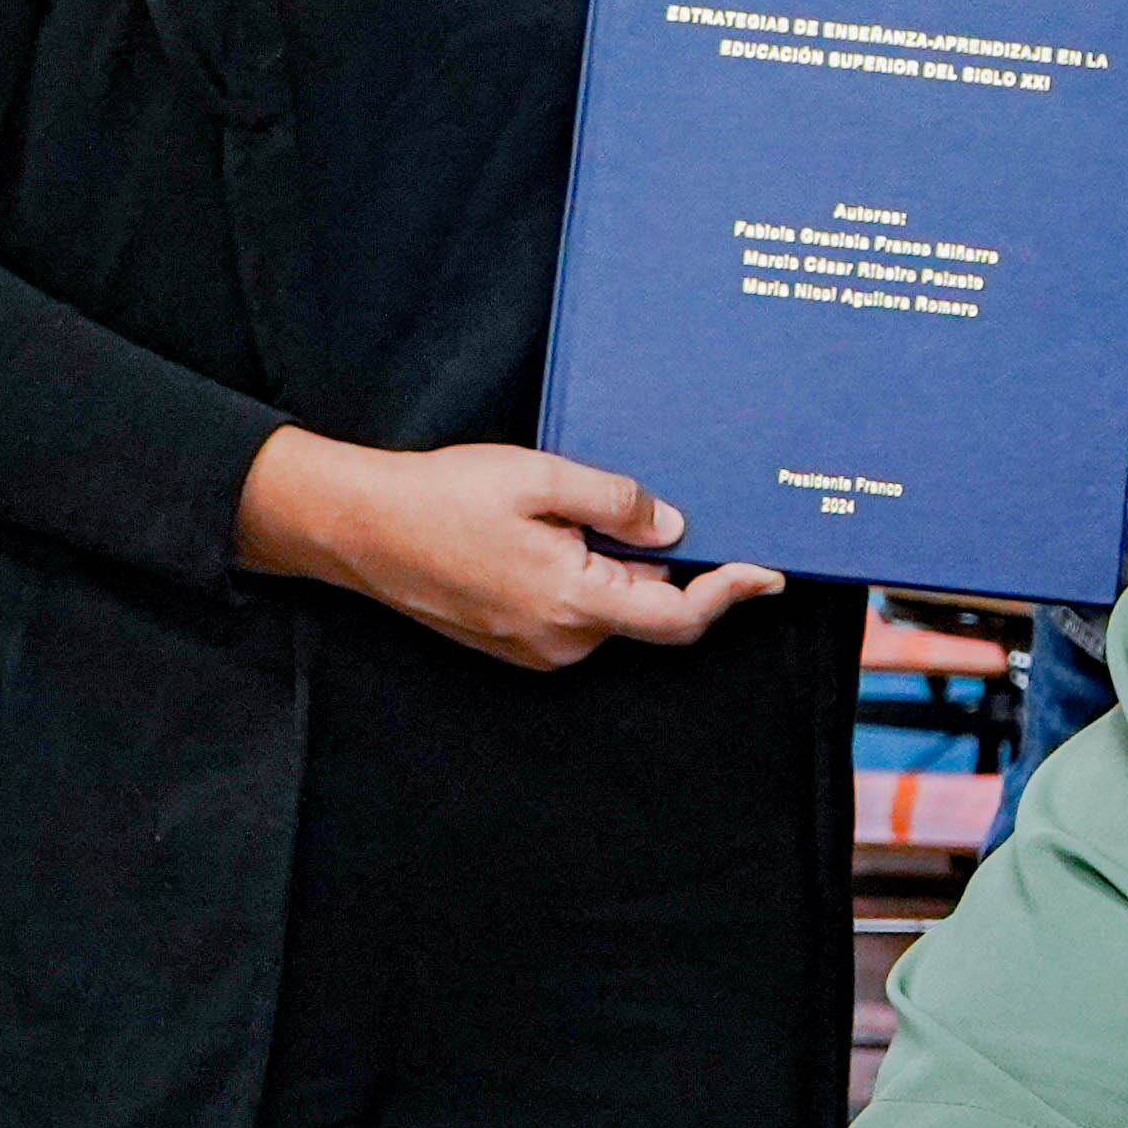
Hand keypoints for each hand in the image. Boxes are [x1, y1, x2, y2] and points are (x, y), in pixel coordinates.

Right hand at [231, 429, 783, 668]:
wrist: (358, 528)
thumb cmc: (442, 497)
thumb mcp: (539, 477)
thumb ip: (615, 502)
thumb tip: (674, 527)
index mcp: (572, 604)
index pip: (677, 617)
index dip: (730, 595)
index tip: (768, 573)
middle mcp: (560, 642)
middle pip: (648, 610)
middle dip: (664, 563)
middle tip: (648, 503)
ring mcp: (534, 649)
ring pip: (611, 609)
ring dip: (618, 566)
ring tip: (574, 508)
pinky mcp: (513, 642)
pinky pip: (575, 612)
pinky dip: (586, 576)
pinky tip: (552, 531)